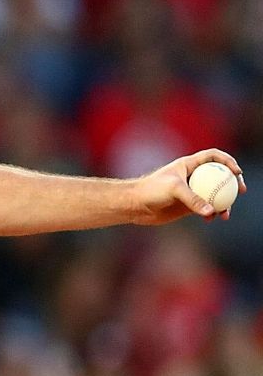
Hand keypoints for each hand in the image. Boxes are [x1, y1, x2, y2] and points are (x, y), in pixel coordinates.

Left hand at [130, 149, 245, 224]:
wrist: (135, 205)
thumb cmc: (150, 191)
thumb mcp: (173, 190)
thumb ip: (193, 199)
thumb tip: (211, 212)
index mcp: (188, 164)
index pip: (213, 157)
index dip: (227, 161)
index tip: (236, 172)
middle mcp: (192, 176)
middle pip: (219, 176)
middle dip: (233, 182)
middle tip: (241, 191)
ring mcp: (191, 191)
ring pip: (214, 194)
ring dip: (224, 202)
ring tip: (225, 213)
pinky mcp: (187, 205)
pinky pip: (206, 208)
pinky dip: (212, 213)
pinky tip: (211, 219)